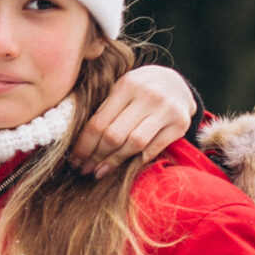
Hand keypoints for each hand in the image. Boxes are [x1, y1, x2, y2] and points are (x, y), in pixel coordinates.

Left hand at [72, 64, 195, 177]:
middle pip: (115, 135)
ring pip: (134, 144)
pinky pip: (153, 149)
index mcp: (127, 85)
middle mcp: (148, 96)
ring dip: (114, 161)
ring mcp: (166, 110)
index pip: (99, 122)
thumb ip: (104, 110)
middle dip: (96, 156)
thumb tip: (77, 144)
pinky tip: (124, 167)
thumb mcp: (121, 90)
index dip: (84, 145)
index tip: (74, 160)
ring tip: (100, 171)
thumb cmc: (139, 89)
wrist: (176, 83)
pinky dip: (136, 161)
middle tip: (85, 169)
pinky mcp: (180, 125)